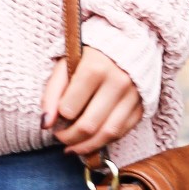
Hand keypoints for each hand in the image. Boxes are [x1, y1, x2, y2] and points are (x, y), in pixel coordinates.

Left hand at [40, 46, 144, 160]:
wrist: (130, 41)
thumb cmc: (92, 52)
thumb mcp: (67, 63)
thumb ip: (52, 92)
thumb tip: (46, 124)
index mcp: (95, 68)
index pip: (69, 108)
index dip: (56, 120)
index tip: (52, 122)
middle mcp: (118, 82)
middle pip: (89, 125)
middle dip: (69, 138)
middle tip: (60, 137)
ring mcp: (133, 95)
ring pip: (108, 134)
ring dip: (86, 146)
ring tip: (72, 147)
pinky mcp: (143, 105)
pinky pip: (123, 132)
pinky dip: (105, 141)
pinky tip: (91, 141)